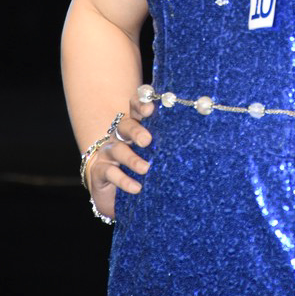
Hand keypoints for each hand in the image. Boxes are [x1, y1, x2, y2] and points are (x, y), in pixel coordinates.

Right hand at [86, 93, 154, 220]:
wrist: (115, 191)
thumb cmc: (141, 167)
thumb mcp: (154, 153)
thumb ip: (166, 143)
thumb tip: (195, 140)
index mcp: (135, 125)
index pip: (135, 108)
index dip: (141, 104)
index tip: (151, 108)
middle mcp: (119, 136)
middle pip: (125, 126)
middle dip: (136, 131)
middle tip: (147, 140)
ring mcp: (108, 153)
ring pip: (117, 149)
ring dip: (132, 159)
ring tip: (145, 169)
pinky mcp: (99, 171)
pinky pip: (110, 173)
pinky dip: (123, 180)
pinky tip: (136, 187)